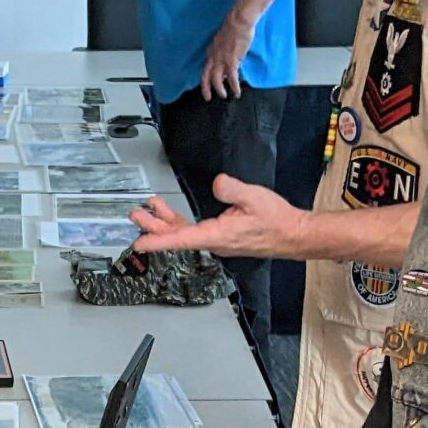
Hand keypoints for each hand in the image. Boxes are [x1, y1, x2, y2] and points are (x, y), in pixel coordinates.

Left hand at [132, 177, 307, 259]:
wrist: (291, 234)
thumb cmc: (276, 220)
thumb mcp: (254, 197)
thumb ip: (233, 189)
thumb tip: (217, 183)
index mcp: (218, 235)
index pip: (182, 239)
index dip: (159, 240)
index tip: (140, 244)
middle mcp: (213, 241)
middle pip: (176, 236)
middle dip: (153, 226)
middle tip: (136, 216)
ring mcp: (215, 240)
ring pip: (183, 233)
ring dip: (163, 222)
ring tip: (147, 210)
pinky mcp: (219, 236)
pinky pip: (192, 231)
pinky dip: (178, 222)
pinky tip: (169, 212)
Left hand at [200, 14, 253, 101]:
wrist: (238, 21)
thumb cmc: (234, 27)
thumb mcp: (224, 41)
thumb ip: (224, 52)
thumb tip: (229, 62)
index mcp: (211, 51)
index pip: (206, 67)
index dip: (207, 77)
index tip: (209, 83)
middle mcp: (213, 56)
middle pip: (205, 76)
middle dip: (205, 88)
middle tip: (207, 98)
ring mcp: (221, 60)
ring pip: (216, 80)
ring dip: (220, 90)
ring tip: (224, 96)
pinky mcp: (231, 61)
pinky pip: (232, 78)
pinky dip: (234, 87)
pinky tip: (237, 92)